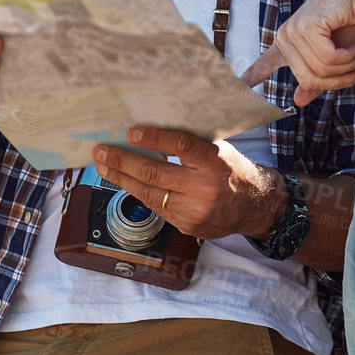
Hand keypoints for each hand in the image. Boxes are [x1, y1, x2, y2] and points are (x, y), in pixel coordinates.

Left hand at [93, 127, 283, 240]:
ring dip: (121, 179)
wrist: (253, 207)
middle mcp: (205, 188)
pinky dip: (138, 192)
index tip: (131, 132)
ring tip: (103, 167)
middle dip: (123, 161)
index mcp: (216, 163)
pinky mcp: (186, 225)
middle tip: (101, 151)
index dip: (155, 138)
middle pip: (156, 173)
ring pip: (149, 194)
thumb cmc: (232, 171)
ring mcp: (194, 210)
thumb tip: (153, 129)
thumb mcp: (220, 150)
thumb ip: (192, 144)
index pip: (182, 147)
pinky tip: (124, 182)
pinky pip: (156, 207)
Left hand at [241, 0, 354, 106]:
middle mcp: (285, 38)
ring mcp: (293, 31)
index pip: (263, 66)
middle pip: (309, 79)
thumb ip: (316, 78)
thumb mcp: (333, 56)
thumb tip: (298, 101)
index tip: (238, 86)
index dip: (250, 78)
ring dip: (349, 65)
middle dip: (339, 79)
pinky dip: (348, 55)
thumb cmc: (347, 21)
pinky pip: (328, 57)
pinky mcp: (306, 26)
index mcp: (286, 45)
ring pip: (322, 69)